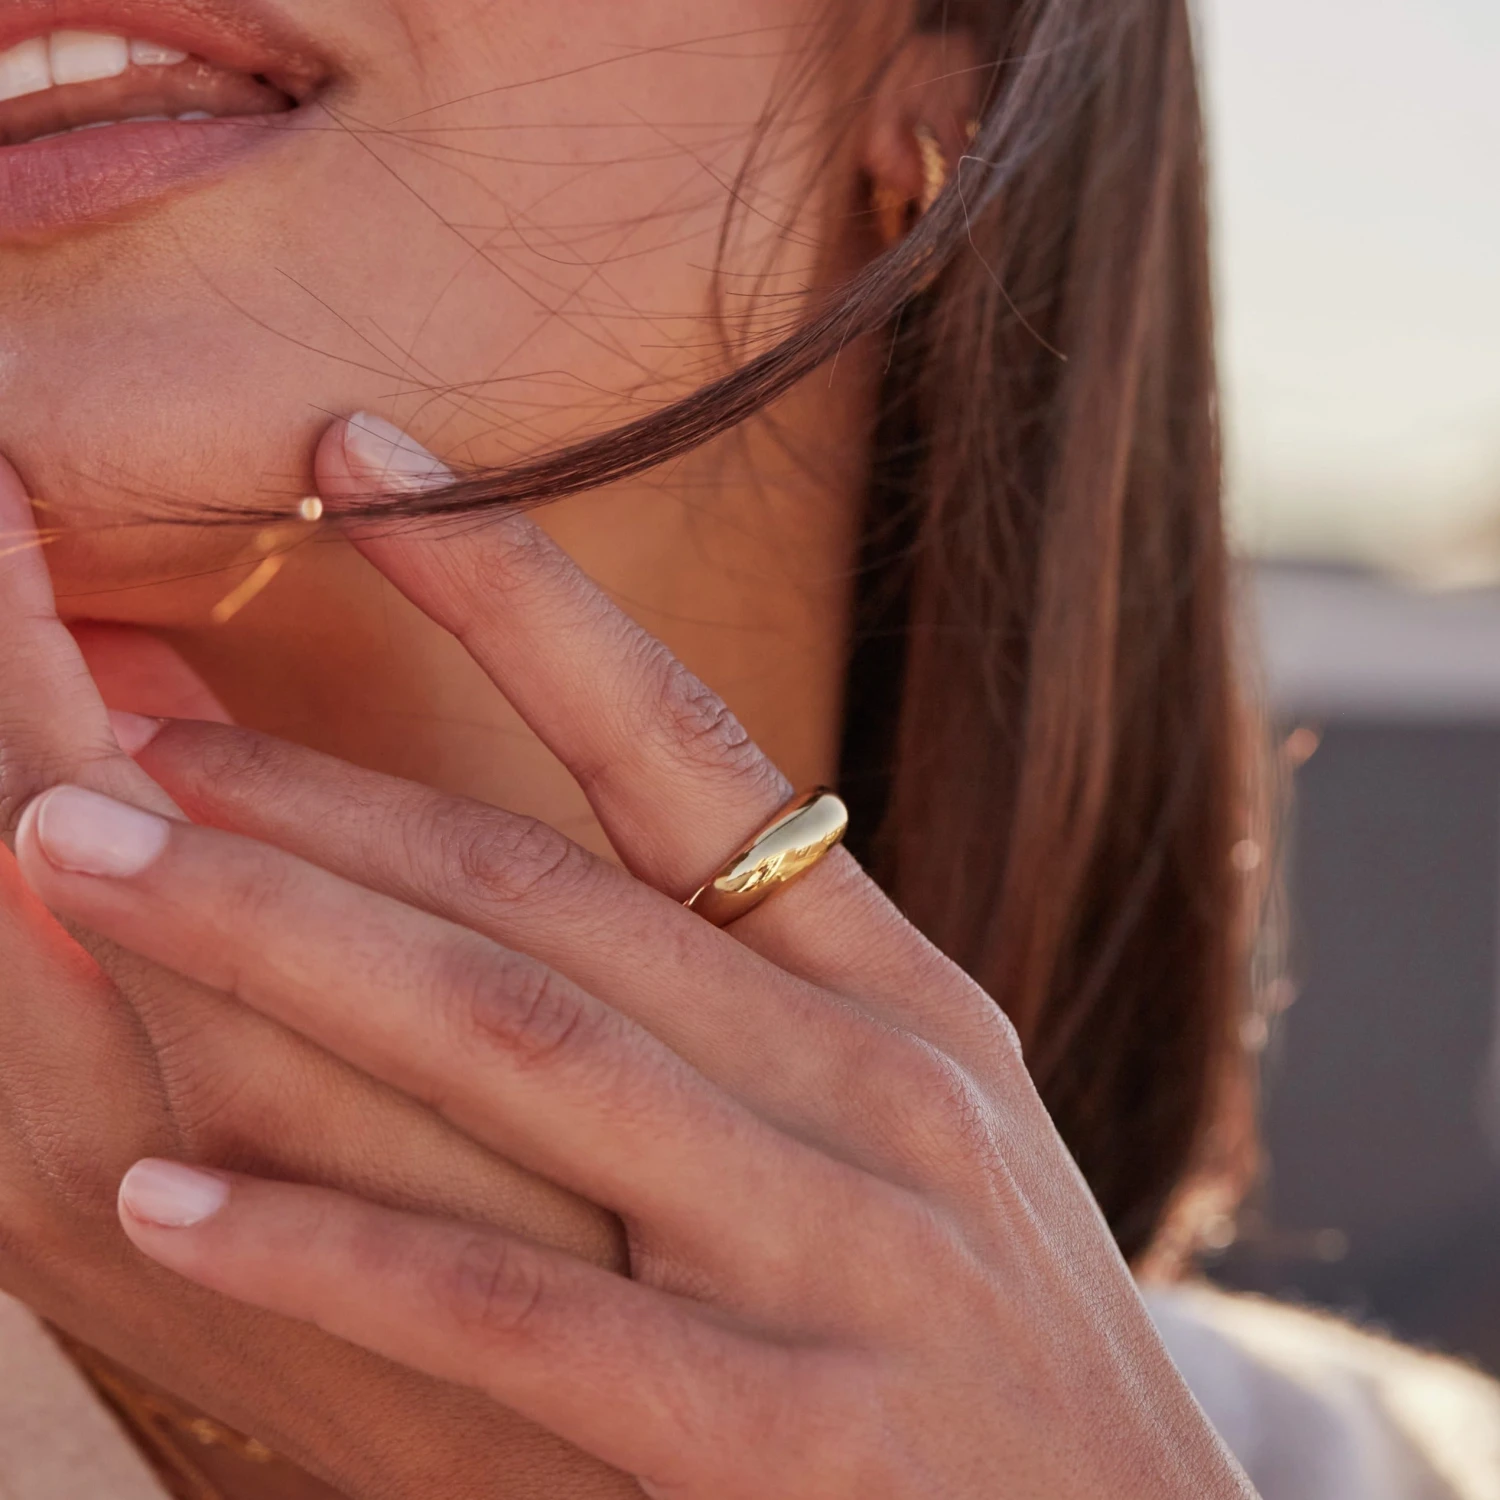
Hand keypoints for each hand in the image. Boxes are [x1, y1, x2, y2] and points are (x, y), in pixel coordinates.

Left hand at [17, 420, 1253, 1498]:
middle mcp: (874, 1087)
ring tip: (81, 858)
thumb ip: (771, 1006)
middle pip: (549, 892)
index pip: (687, 744)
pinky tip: (164, 1186)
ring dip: (280, 946)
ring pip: (521, 1050)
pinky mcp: (789, 1441)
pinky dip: (337, 1242)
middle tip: (109, 720)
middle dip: (315, 797)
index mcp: (901, 998)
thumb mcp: (924, 1130)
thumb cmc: (1003, 1347)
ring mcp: (840, 1257)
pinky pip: (522, 1315)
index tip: (357, 459)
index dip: (515, 591)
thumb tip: (568, 880)